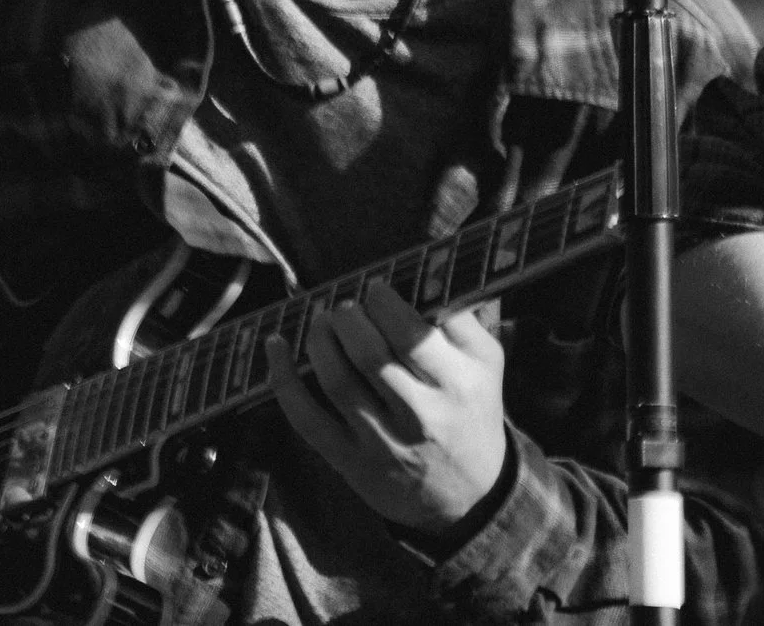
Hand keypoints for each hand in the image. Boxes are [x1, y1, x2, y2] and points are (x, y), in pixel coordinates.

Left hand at [265, 280, 508, 533]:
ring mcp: (381, 440)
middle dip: (348, 318)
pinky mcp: (349, 460)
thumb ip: (460, 318)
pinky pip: (306, 418)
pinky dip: (283, 379)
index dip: (384, 304)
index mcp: (458, 383)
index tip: (374, 287)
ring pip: (336, 381)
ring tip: (320, 318)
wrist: (467, 494)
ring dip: (319, 340)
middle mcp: (420, 413)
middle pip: (370, 355)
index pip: (412, 335)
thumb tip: (425, 269)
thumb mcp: (487, 363)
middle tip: (345, 305)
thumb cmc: (472, 411)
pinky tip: (276, 346)